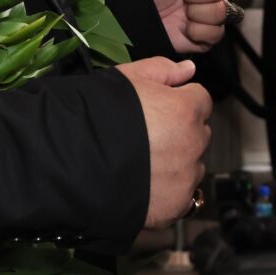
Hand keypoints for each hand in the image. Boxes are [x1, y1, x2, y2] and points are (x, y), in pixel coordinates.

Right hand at [117, 57, 211, 228]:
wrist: (75, 161)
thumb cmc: (100, 113)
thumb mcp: (128, 78)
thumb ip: (163, 70)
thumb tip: (189, 69)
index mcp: (186, 110)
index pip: (200, 100)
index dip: (179, 101)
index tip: (159, 108)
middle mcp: (193, 143)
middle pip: (198, 134)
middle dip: (181, 132)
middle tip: (149, 136)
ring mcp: (186, 177)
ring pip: (192, 166)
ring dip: (177, 163)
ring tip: (143, 162)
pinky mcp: (176, 205)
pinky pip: (183, 195)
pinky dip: (169, 191)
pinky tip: (145, 185)